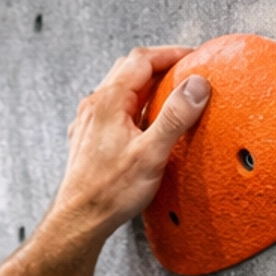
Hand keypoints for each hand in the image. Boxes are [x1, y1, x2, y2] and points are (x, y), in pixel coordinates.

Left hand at [56, 46, 210, 238]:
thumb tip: (197, 85)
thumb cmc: (109, 193)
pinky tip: (141, 124)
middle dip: (158, 66)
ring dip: (144, 87)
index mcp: (109, 101)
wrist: (78, 222)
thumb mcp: (151, 154)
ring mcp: (87, 123)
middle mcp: (94, 106)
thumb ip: (175, 117)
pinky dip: (131, 107)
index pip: (143, 59)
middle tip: (182, 74)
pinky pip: (111, 111)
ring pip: (118, 90)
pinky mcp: (86, 140)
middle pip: (129, 70)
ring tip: (166, 97)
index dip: (171, 54)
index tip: (192, 58)